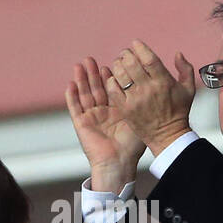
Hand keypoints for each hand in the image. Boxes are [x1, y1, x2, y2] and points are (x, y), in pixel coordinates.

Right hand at [66, 56, 145, 194]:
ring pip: (84, 94)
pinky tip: (70, 84)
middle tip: (91, 59)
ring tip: (79, 65)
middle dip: (93, 74)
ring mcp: (91, 117)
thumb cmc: (132, 146)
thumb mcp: (140, 120)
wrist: (119, 163)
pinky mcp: (81, 124)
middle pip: (96, 88)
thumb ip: (141, 103)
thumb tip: (152, 86)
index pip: (111, 88)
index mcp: (117, 110)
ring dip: (81, 80)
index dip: (109, 76)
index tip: (111, 63)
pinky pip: (74, 108)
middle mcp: (103, 112)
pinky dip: (71, 96)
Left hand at [109, 39, 196, 155]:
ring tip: (119, 64)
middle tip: (126, 54)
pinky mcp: (125, 108)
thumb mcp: (188, 89)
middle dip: (126, 54)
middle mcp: (148, 89)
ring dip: (117, 65)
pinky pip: (113, 89)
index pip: (148, 58)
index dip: (139, 47)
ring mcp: (135, 99)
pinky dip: (111, 80)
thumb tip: (178, 54)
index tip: (135, 44)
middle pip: (131, 63)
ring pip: (120, 74)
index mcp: (163, 82)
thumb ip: (185, 69)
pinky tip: (115, 78)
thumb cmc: (178, 112)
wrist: (168, 136)